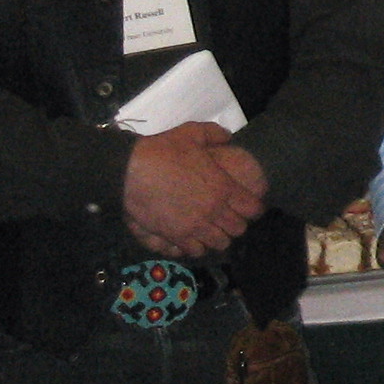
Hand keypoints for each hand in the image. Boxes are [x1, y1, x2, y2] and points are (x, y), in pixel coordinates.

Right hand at [123, 121, 265, 257]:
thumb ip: (214, 134)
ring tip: (212, 231)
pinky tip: (192, 239)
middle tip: (229, 218)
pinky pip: (194, 251)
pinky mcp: (174, 237)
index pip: (253, 209)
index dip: (254, 208)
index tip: (249, 206)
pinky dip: (196, 247)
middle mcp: (213, 212)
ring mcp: (194, 227)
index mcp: (223, 188)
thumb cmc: (162, 151)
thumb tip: (227, 137)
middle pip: (238, 230)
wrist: (129, 171)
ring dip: (218, 237)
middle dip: (236, 224)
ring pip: (219, 244)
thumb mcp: (192, 132)